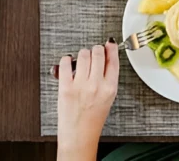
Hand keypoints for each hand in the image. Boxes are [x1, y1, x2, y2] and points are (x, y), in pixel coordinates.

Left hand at [56, 42, 118, 160]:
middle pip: (98, 53)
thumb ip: (107, 78)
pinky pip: (66, 63)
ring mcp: (81, 85)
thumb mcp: (107, 98)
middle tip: (92, 53)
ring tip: (81, 60)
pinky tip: (68, 63)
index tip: (108, 43)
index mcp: (110, 88)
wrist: (79, 135)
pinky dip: (66, 60)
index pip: (113, 60)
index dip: (110, 48)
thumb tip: (106, 57)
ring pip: (83, 54)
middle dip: (95, 50)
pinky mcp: (66, 87)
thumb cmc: (92, 119)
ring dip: (82, 54)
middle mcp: (96, 85)